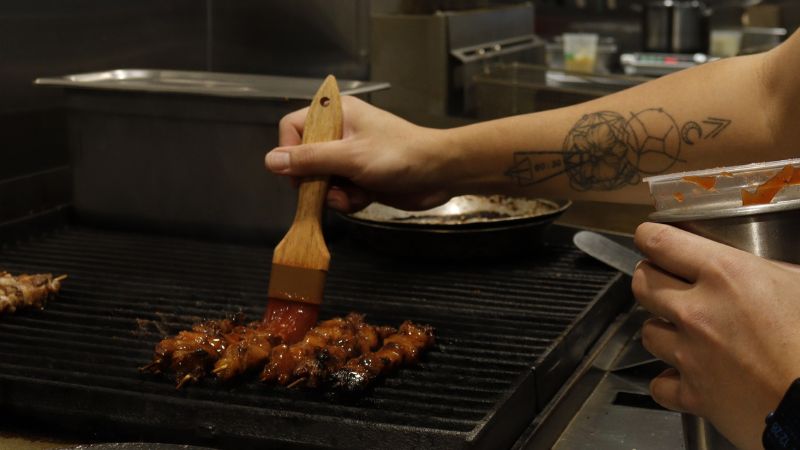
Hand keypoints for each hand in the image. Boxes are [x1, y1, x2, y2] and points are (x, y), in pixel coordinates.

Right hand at [265, 96, 453, 211]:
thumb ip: (309, 160)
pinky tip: (364, 198)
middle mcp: (339, 133)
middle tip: (329, 188)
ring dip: (332, 194)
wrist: (439, 173)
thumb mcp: (350, 157)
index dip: (290, 152)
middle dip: (314, 180)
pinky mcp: (359, 177)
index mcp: (336, 114)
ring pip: (320, 180)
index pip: (292, 127)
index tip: (298, 173)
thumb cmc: (399, 156)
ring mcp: (349, 156)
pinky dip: (347, 199)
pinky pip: (338, 192)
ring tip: (353, 193)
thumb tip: (270, 161)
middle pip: (303, 159)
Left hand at [633, 222, 799, 449]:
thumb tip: (752, 268)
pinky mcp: (694, 395)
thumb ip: (763, 272)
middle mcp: (697, 312)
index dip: (649, 238)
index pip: (658, 241)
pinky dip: (669, 381)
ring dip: (663, 330)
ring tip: (685, 332)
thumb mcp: (799, 284)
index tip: (650, 240)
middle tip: (666, 284)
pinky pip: (659, 385)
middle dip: (651, 280)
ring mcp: (691, 355)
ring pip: (647, 332)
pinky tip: (686, 375)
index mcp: (725, 274)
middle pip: (642, 284)